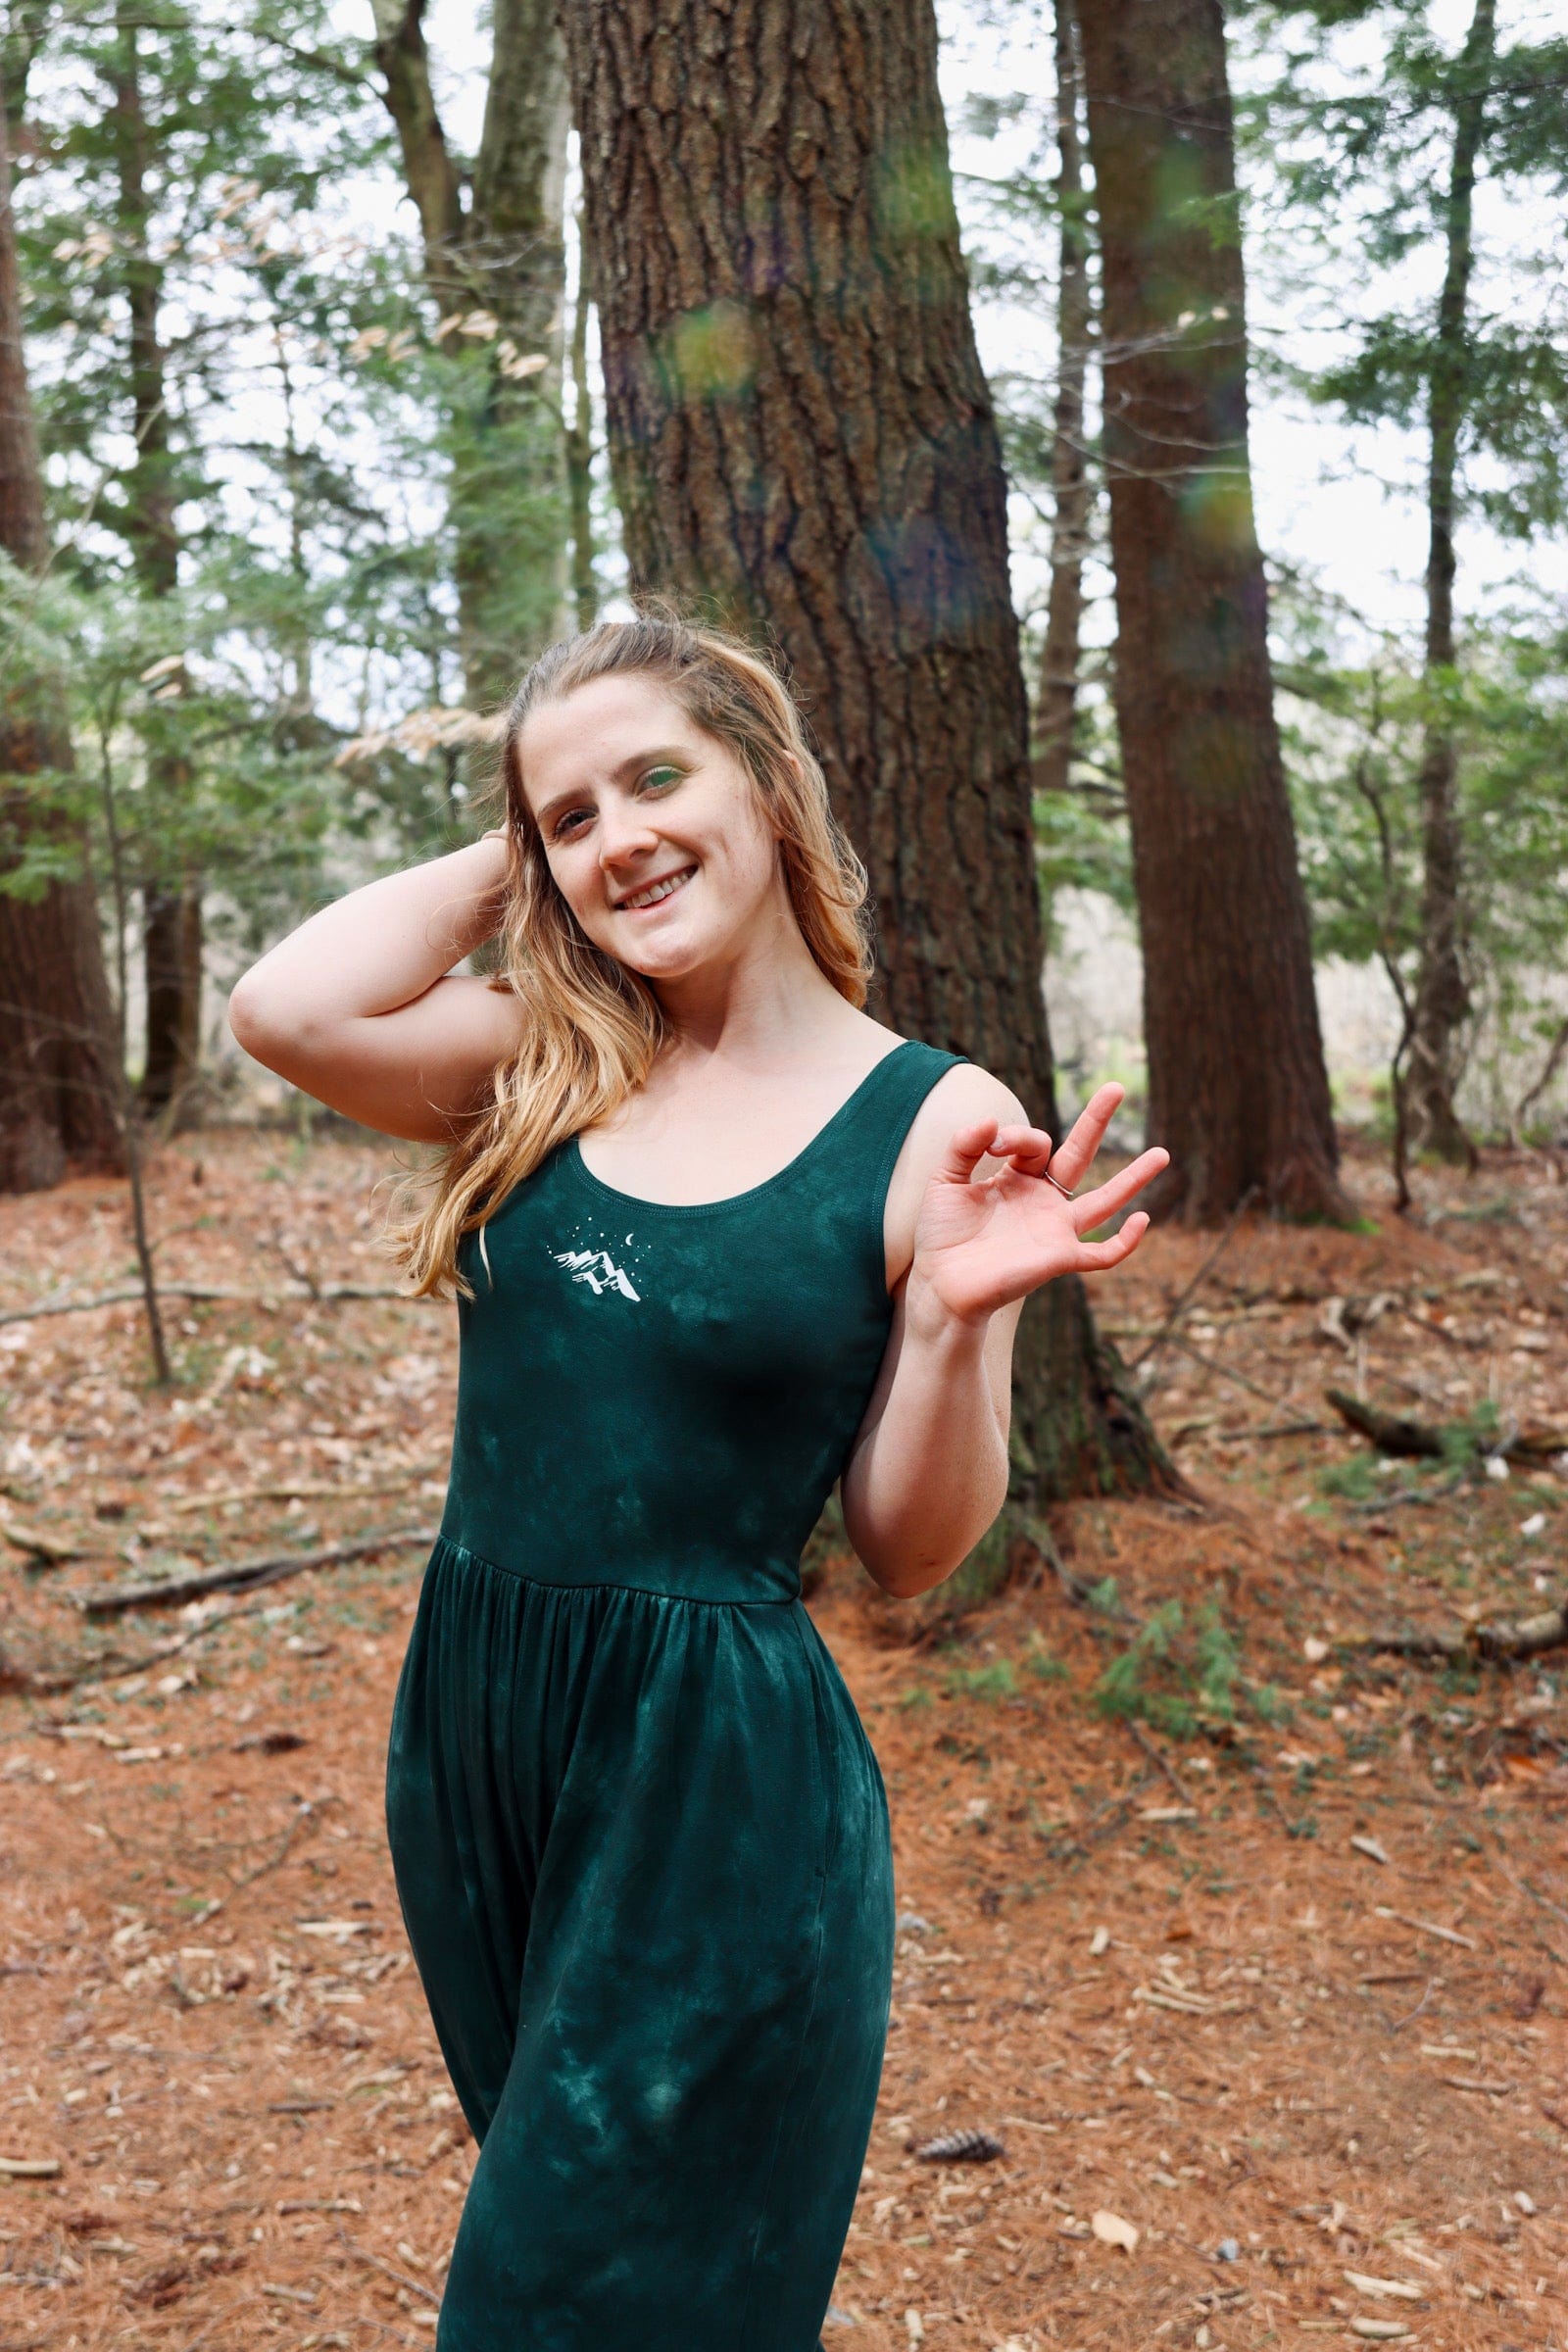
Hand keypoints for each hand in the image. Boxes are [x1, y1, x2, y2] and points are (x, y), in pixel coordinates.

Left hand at [908, 1082, 1168, 1328]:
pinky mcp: (1059, 1258)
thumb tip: (990, 1121)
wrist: (941, 1284)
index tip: (991, 1142)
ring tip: (1162, 1153)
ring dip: (1134, 1178)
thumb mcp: (946, 1180)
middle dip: (1097, 1121)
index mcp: (1018, 1179)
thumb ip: (964, 1147)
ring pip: (1104, 1201)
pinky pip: (1101, 1254)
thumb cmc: (943, 1235)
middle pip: (1080, 1155)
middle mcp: (1042, 1201)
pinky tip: (1142, 1220)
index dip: (1017, 1135)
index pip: (1036, 1144)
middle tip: (1117, 1087)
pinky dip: (1125, 1242)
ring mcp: (1054, 1229)